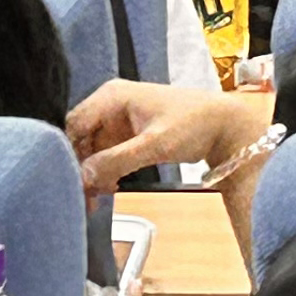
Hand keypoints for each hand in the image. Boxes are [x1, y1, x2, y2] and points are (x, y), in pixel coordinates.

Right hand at [66, 79, 263, 199]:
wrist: (226, 127)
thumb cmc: (193, 125)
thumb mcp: (155, 144)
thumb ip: (117, 160)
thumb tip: (82, 177)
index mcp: (112, 96)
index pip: (74, 125)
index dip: (69, 154)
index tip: (70, 183)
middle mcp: (110, 105)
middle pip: (80, 139)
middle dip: (81, 168)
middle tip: (83, 199)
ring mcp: (119, 120)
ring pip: (91, 150)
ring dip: (93, 173)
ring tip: (96, 199)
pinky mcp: (128, 135)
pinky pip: (106, 154)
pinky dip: (106, 171)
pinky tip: (110, 188)